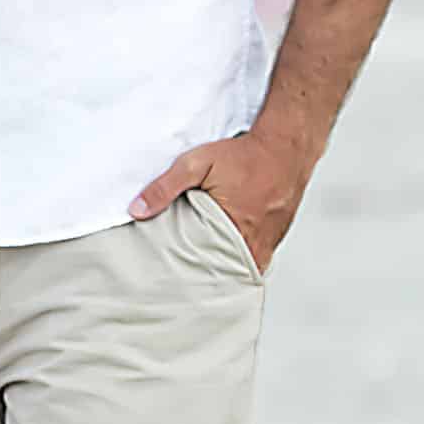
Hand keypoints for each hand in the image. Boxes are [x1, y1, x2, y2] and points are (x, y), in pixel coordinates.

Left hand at [132, 127, 304, 272]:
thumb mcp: (196, 164)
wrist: (286, 145)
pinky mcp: (278, 233)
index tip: (177, 278)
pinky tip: (227, 248)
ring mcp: (271, 239)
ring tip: (205, 265)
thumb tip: (137, 210)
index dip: (193, 273)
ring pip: (245, 264)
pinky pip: (258, 254)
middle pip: (228, 270)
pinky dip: (242, 254)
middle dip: (209, 274)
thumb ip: (165, 187)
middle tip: (187, 276)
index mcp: (237, 228)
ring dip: (227, 264)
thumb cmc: (245, 154)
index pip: (211, 267)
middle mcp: (258, 240)